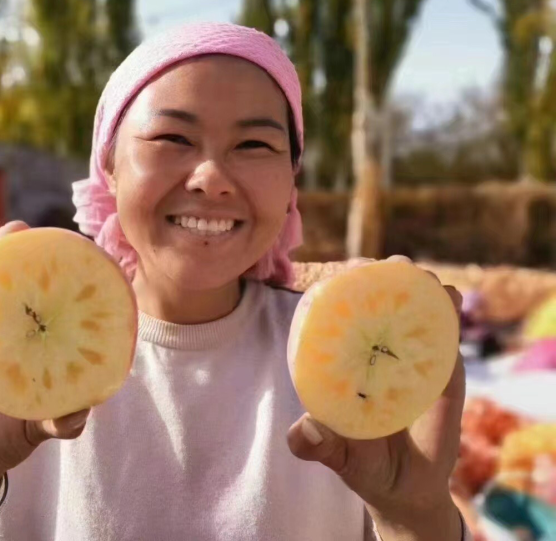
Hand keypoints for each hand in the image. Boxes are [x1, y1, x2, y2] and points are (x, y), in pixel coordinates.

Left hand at [287, 257, 465, 538]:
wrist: (406, 488)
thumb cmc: (361, 463)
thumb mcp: (335, 454)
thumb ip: (314, 445)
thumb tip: (305, 431)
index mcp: (342, 361)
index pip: (336, 313)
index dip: (340, 285)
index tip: (346, 269)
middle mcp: (374, 351)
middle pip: (375, 299)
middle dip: (380, 273)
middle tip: (391, 267)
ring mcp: (409, 356)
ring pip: (414, 309)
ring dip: (418, 284)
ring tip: (420, 276)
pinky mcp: (443, 369)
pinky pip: (447, 334)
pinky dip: (449, 311)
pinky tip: (450, 298)